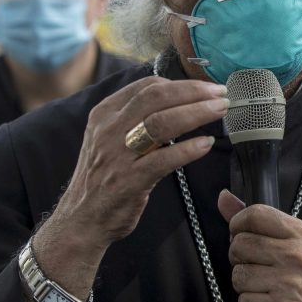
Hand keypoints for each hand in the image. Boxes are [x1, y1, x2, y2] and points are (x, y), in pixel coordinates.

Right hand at [36, 77, 227, 256]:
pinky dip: (188, 150)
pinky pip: (164, 159)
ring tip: (219, 111)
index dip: (182, 83)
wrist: (82, 218)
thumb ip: (134, 117)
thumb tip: (176, 100)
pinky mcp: (129, 180)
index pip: (147, 86)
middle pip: (157, 97)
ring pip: (162, 122)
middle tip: (220, 94)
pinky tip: (205, 145)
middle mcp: (109, 128)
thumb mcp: (109, 137)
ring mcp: (118, 154)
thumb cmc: (103, 176)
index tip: (205, 87)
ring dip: (196, 113)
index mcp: (105, 113)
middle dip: (193, 92)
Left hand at [220, 190, 301, 301]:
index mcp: (300, 234)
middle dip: (240, 259)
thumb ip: (256, 220)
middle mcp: (297, 255)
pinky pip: (244, 301)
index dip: (238, 225)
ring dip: (245, 285)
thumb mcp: (291, 243)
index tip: (241, 235)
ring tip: (264, 287)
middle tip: (257, 267)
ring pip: (238, 275)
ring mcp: (289, 282)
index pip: (254, 214)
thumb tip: (224, 197)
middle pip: (239, 245)